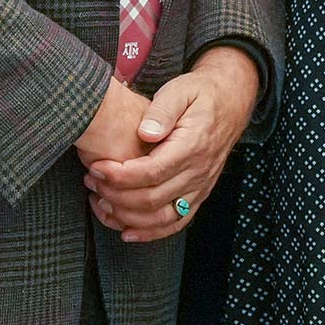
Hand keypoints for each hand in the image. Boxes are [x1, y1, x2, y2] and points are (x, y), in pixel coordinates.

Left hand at [84, 45, 260, 242]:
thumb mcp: (180, 90)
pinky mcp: (199, 194)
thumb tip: (144, 133)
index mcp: (192, 145)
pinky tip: (127, 230)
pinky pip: (176, 223)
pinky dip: (150, 233)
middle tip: (92, 181)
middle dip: (116, 195)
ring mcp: (201, 186)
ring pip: (162, 217)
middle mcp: (199, 171)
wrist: (231, 101)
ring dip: (127, 216)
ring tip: (101, 202)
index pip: (152, 171)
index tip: (97, 167)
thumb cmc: (200, 94)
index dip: (120, 175)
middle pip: (152, 199)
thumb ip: (162, 110)